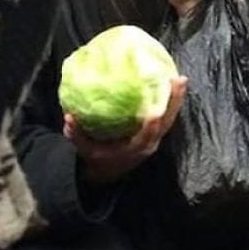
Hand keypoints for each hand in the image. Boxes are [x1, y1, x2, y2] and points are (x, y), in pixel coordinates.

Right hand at [64, 77, 187, 184]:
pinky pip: (166, 115)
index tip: (154, 110)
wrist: (109, 171)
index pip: (147, 136)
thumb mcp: (85, 150)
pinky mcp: (156, 132)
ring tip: (181, 77)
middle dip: (174, 101)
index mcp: (135, 148)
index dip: (151, 125)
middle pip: (166, 121)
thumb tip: (67, 118)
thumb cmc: (97, 159)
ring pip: (170, 117)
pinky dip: (170, 100)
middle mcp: (149, 143)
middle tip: (179, 79)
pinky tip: (169, 82)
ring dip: (177, 98)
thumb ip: (76, 135)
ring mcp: (155, 138)